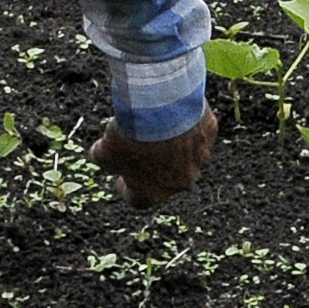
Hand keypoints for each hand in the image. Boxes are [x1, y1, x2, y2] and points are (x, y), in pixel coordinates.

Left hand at [91, 107, 218, 208]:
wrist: (162, 107)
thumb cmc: (132, 136)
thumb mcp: (105, 150)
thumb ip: (102, 158)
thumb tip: (100, 154)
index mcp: (153, 192)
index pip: (138, 200)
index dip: (127, 190)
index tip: (120, 179)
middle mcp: (180, 181)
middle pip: (165, 178)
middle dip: (152, 165)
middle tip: (139, 145)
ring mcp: (199, 158)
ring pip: (185, 155)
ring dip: (172, 145)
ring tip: (157, 124)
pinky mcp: (209, 133)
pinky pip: (197, 131)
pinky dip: (186, 123)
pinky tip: (174, 111)